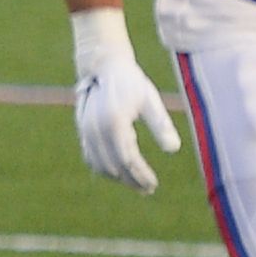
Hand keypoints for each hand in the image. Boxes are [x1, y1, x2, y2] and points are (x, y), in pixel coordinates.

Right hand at [70, 8, 181, 193]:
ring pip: (100, 166)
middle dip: (131, 181)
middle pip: (114, 167)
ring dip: (118, 177)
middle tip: (148, 189)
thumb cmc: (131, 82)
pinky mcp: (82, 132)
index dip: (140, 175)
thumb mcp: (150, 99)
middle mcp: (96, 129)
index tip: (153, 184)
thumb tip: (174, 149)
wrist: (103, 67)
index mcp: (114, 122)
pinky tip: (120, 173)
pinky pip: (91, 158)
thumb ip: (160, 123)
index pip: (128, 159)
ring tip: (136, 183)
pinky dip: (105, 169)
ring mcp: (86, 132)